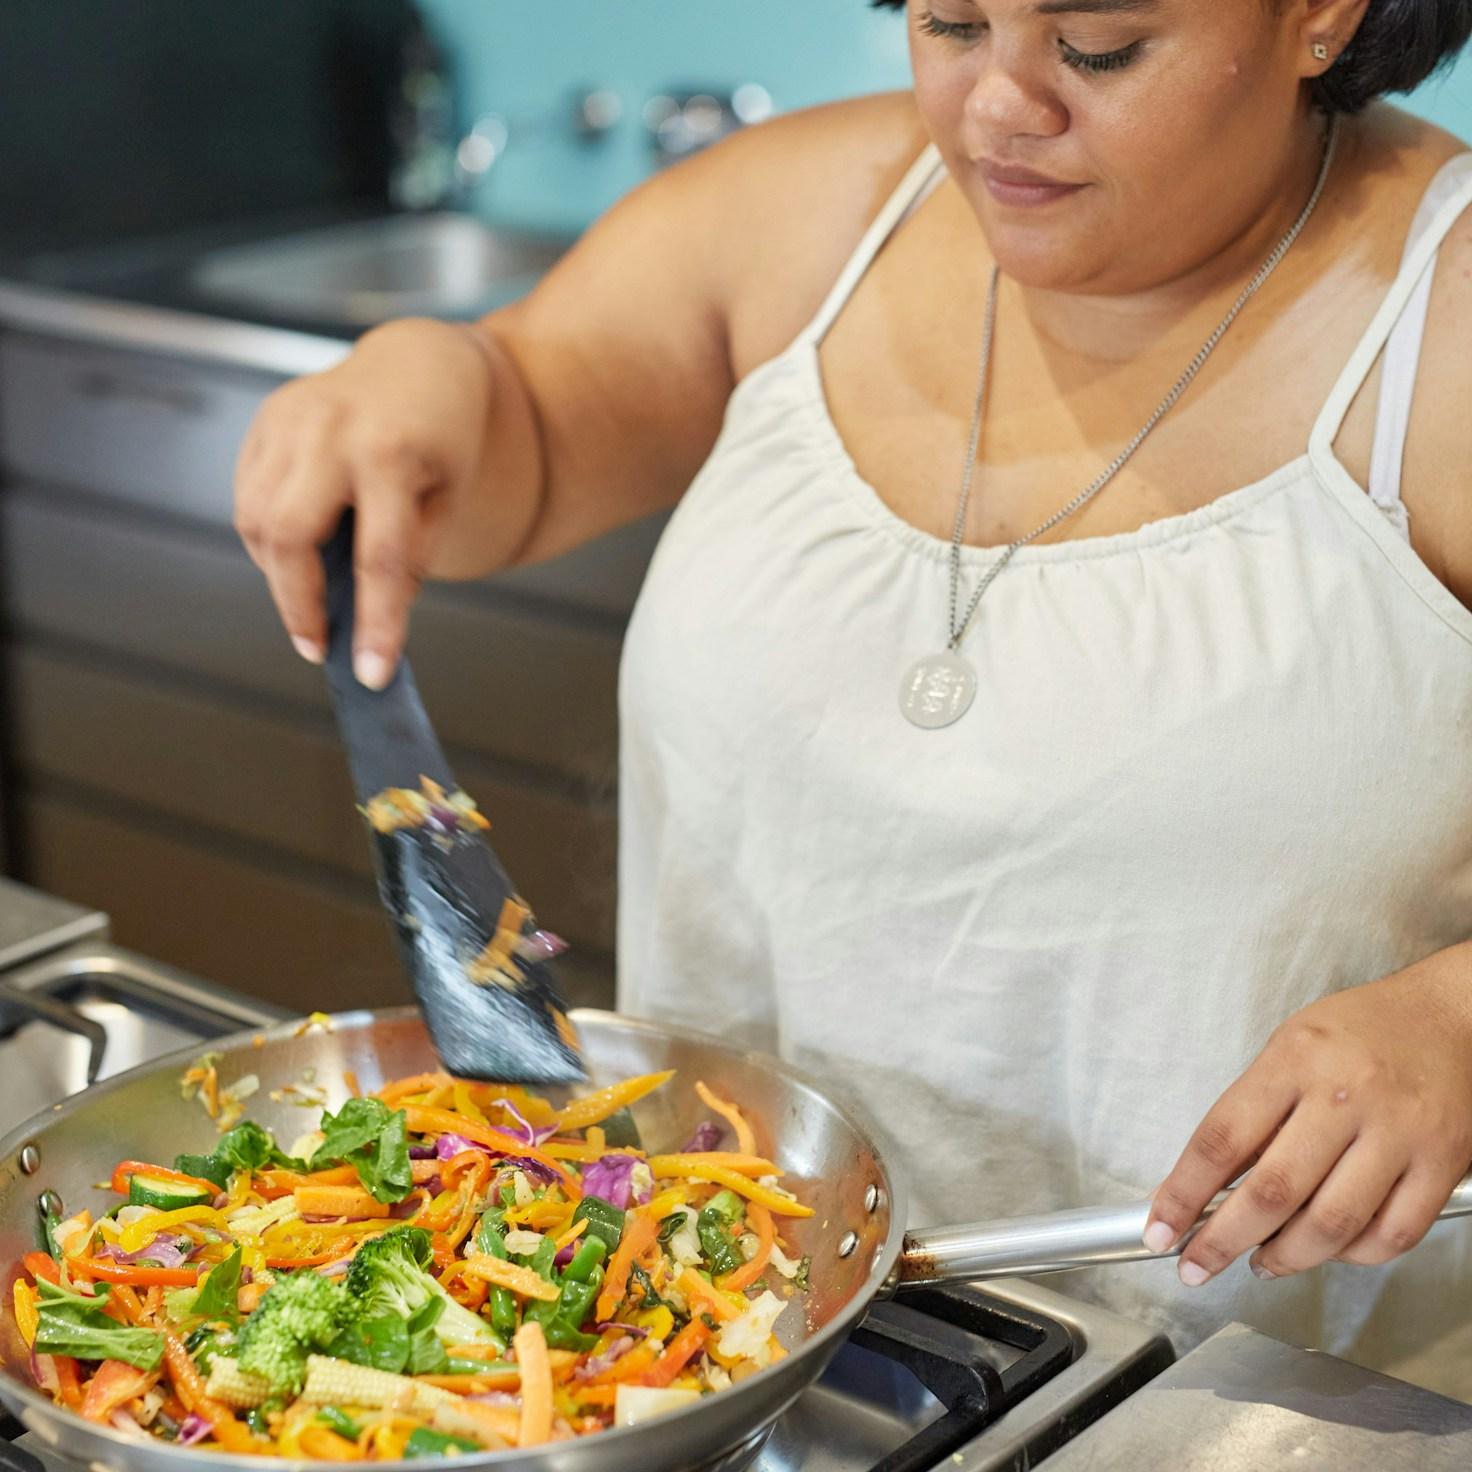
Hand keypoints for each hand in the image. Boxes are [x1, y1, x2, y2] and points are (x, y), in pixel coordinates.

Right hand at [234, 318, 501, 687]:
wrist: (420, 362)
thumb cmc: (443, 437)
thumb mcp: (448, 498)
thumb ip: (410, 554)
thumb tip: (369, 620)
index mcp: (392, 453)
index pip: (379, 558)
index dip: (374, 623)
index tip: (372, 674)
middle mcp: (331, 431)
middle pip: (290, 538)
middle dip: (298, 606)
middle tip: (319, 647)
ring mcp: (289, 420)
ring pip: (257, 521)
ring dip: (279, 577)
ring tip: (311, 604)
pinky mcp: (266, 420)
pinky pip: (248, 497)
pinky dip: (266, 539)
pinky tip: (295, 556)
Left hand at [1143, 946, 1471, 1285]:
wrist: (1449, 1016)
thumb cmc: (1361, 1031)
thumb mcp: (1289, 1047)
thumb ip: (1253, 1110)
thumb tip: (1206, 1182)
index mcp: (1294, 1060)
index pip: (1222, 1138)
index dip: (1183, 1192)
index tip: (1159, 1228)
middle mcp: (1346, 1097)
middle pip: (1273, 1190)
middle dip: (1223, 1240)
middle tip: (1196, 1265)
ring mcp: (1399, 1134)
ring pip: (1333, 1224)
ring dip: (1287, 1257)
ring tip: (1261, 1262)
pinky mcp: (1443, 1165)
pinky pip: (1392, 1235)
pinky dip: (1352, 1256)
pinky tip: (1327, 1250)